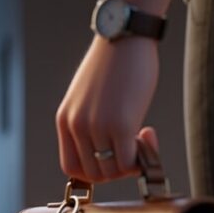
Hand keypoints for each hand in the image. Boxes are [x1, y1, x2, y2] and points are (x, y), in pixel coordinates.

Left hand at [56, 36, 159, 182]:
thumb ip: (87, 122)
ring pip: (112, 171)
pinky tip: (149, 135)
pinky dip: (143, 158)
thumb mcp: (85, 98)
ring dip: (131, 164)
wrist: (123, 38)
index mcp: (64, 121)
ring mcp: (96, 126)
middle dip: (116, 170)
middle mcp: (76, 126)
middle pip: (93, 173)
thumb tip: (104, 149)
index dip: (93, 172)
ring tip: (142, 139)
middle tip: (132, 150)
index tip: (110, 159)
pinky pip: (129, 162)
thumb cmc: (110, 66)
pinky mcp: (121, 123)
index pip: (70, 167)